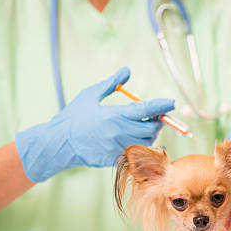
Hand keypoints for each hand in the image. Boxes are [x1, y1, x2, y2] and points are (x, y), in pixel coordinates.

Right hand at [15, 67, 174, 181]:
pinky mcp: (114, 159)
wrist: (58, 144)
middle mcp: (118, 133)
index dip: (161, 105)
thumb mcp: (90, 95)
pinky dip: (139, 145)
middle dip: (157, 121)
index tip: (171, 102)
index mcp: (114, 115)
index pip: (146, 110)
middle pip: (150, 128)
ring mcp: (117, 148)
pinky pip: (135, 153)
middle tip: (156, 115)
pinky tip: (134, 138)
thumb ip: (112, 83)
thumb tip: (127, 71)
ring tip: (144, 126)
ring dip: (150, 134)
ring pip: (146, 143)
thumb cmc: (73, 117)